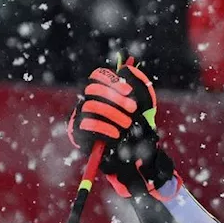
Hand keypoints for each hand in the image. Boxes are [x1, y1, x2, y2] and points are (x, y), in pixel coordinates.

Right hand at [66, 60, 177, 197]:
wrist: (132, 155)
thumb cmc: (137, 127)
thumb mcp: (143, 105)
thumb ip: (138, 85)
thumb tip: (127, 67)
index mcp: (102, 92)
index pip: (97, 76)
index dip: (111, 80)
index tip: (129, 91)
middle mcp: (89, 101)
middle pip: (93, 89)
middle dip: (115, 98)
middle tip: (132, 108)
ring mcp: (82, 116)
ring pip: (91, 106)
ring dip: (113, 114)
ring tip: (127, 124)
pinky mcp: (80, 133)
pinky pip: (87, 125)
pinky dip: (104, 129)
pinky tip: (116, 135)